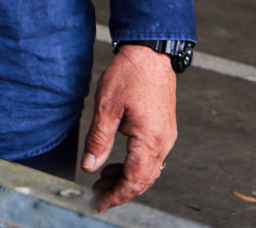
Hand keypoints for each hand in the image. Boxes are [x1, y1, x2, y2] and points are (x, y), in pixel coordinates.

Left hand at [82, 43, 178, 210]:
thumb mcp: (106, 106)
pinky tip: (117, 163)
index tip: (98, 204)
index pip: (134, 180)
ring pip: (148, 170)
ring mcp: (166, 136)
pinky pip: (151, 157)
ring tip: (101, 180)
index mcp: (150, 140)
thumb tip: (89, 167)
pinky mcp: (164, 129)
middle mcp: (163, 142)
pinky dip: (134, 165)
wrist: (150, 52)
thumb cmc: (130, 74)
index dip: (116, 196)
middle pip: (143, 180)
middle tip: (96, 197)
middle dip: (119, 191)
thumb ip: (99, 139)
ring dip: (125, 179)